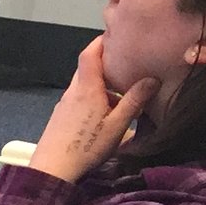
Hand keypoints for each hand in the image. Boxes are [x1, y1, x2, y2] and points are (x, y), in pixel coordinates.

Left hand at [28, 38, 154, 183]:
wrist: (52, 170)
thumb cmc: (86, 147)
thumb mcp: (117, 125)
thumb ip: (135, 101)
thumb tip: (153, 79)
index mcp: (86, 88)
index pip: (90, 53)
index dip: (102, 41)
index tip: (118, 35)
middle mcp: (73, 92)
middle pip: (89, 68)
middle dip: (108, 64)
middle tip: (129, 63)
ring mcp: (65, 104)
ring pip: (86, 85)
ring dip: (103, 84)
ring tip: (124, 90)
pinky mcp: (62, 117)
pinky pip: (80, 99)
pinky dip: (95, 97)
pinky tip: (107, 111)